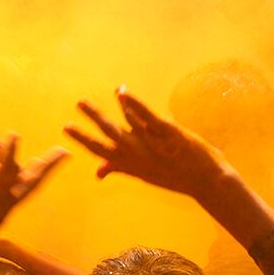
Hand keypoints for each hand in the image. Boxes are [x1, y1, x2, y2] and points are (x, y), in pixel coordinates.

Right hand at [67, 88, 230, 197]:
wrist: (207, 182)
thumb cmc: (176, 178)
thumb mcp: (144, 175)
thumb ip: (120, 169)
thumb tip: (98, 171)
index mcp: (131, 164)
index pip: (101, 151)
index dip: (82, 138)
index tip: (66, 128)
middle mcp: (139, 154)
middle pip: (110, 135)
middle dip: (92, 119)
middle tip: (79, 103)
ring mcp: (153, 143)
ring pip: (127, 123)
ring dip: (110, 107)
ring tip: (102, 94)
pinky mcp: (169, 133)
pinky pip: (148, 117)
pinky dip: (134, 104)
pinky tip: (122, 92)